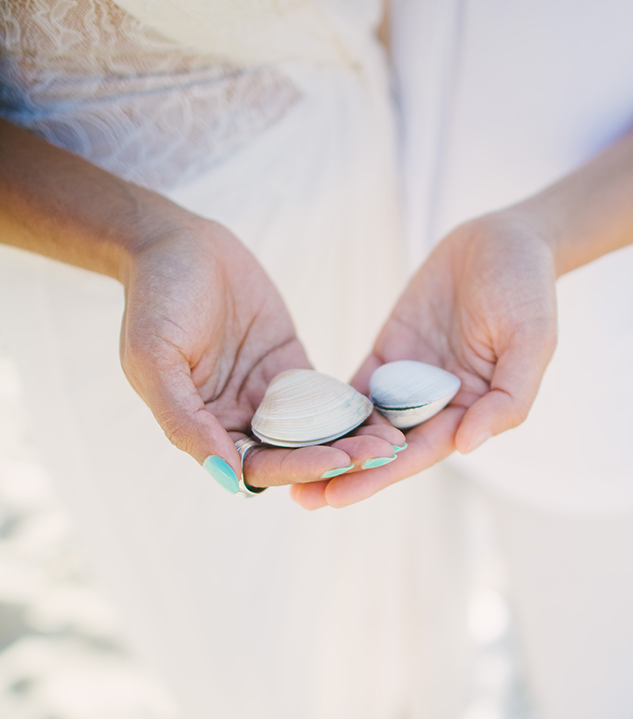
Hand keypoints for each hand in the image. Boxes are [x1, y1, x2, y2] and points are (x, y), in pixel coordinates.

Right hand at [120, 215, 403, 489]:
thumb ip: (185, 420)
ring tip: (391, 441)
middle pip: (292, 455)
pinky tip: (387, 412)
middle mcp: (237, 420)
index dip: (296, 468)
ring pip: (314, 432)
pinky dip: (354, 408)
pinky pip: (326, 397)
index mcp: (203, 428)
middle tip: (380, 456)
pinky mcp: (291, 368)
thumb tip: (228, 475)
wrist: (175, 243)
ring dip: (351, 439)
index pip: (255, 466)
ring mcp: (267, 396)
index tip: (335, 463)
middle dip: (335, 458)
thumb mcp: (154, 359)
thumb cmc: (155, 299)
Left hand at [291, 208, 557, 508]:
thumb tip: (467, 446)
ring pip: (362, 425)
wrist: (506, 239)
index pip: (419, 453)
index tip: (338, 497)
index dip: (379, 475)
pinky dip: (324, 405)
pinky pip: (352, 385)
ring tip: (280, 467)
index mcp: (470, 413)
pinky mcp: (387, 355)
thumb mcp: (533, 341)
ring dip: (327, 448)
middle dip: (342, 473)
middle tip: (298, 497)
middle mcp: (435, 407)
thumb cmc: (529, 291)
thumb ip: (507, 397)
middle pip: (383, 449)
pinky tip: (289, 421)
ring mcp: (407, 382)